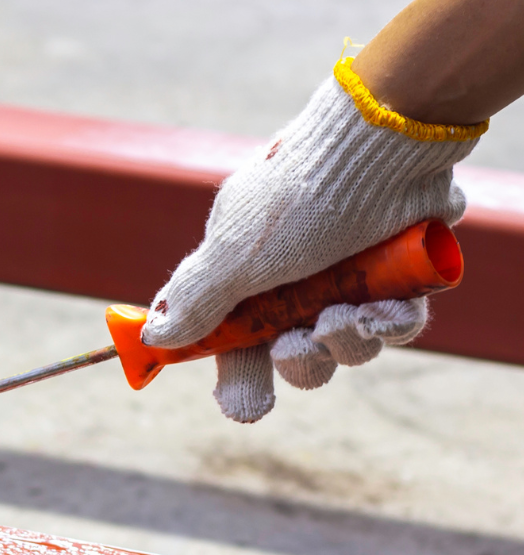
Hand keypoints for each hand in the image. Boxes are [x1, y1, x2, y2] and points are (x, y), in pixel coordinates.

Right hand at [140, 60, 482, 422]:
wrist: (379, 148)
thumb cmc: (297, 198)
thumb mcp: (232, 254)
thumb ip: (193, 299)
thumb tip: (152, 337)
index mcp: (249, 273)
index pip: (235, 338)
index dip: (240, 375)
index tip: (247, 406)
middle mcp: (299, 277)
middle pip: (295, 355)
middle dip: (299, 364)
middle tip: (298, 346)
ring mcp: (353, 276)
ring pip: (348, 346)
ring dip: (345, 343)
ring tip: (343, 313)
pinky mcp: (403, 273)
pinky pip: (397, 327)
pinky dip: (390, 325)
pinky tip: (386, 306)